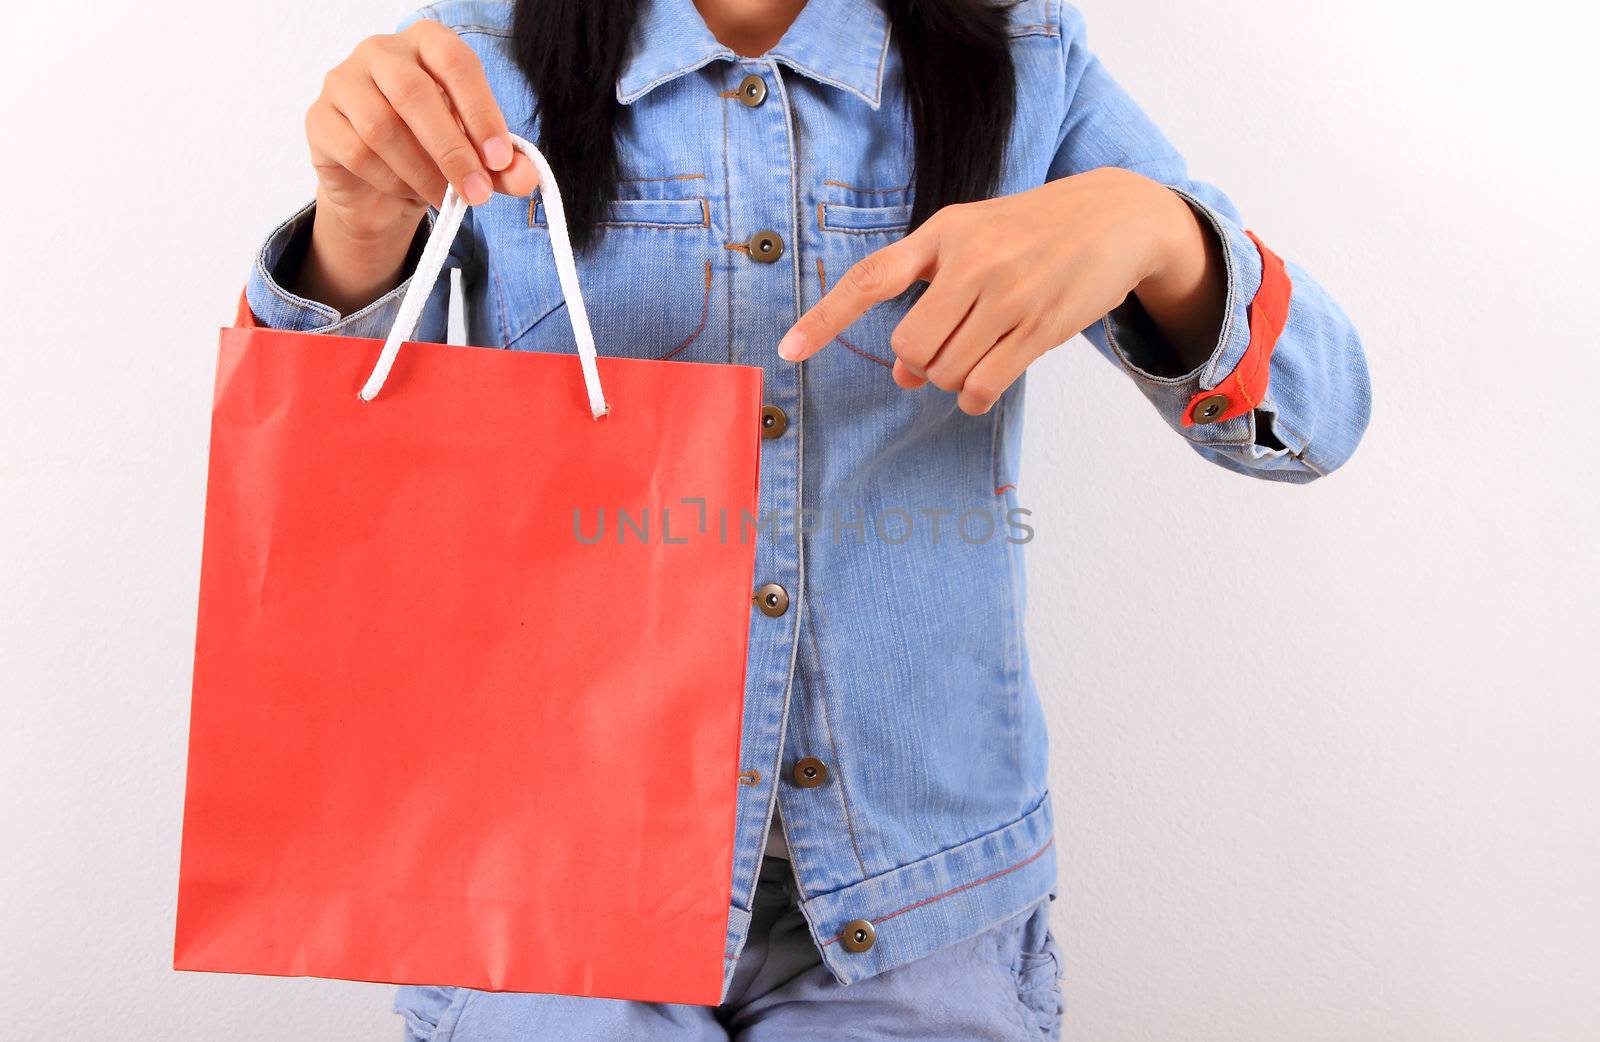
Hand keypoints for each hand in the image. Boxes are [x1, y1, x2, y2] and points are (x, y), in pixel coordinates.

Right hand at [295, 20, 539, 312]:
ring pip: (381, 126)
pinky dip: (390, 180)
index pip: (456, 63)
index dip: (481, 111)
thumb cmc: (432, 152)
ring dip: (420, 171)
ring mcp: (344, 81)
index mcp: (428, 44)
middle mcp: (381, 51)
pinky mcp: (320, 118)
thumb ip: (502, 166)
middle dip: (451, 151)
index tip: (500, 159)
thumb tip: (524, 177)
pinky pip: (355, 151)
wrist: (381, 185)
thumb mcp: (475, 158)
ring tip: (444, 198)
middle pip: (414, 94)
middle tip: (477, 192)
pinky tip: (408, 192)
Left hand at [777, 168, 1224, 414]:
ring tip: (975, 355)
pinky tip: (982, 384)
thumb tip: (902, 375)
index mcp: (943, 233)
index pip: (870, 279)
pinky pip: (983, 387)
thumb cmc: (1029, 232)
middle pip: (910, 346)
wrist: (1114, 216)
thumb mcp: (972, 242)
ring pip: (945, 371)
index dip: (825, 319)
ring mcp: (1009, 294)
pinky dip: (972, 398)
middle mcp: (972, 261)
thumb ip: (929, 297)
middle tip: (943, 350)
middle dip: (918, 362)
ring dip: (949, 380)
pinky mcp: (1041, 326)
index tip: (788, 351)